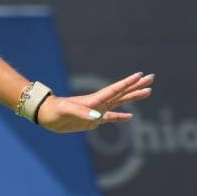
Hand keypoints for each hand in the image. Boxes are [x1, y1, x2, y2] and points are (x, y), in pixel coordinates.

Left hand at [37, 72, 153, 132]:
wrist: (45, 114)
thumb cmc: (54, 110)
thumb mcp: (66, 111)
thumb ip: (81, 113)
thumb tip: (98, 117)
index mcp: (94, 100)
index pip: (115, 89)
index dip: (128, 83)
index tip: (141, 75)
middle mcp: (98, 103)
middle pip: (122, 93)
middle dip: (136, 86)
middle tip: (152, 78)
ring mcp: (97, 110)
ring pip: (120, 102)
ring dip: (133, 97)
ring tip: (148, 92)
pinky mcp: (92, 120)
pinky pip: (111, 117)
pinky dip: (121, 117)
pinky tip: (130, 117)